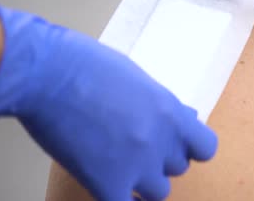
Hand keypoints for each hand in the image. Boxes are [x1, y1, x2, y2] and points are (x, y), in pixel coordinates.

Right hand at [0, 2, 217, 200]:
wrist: (47, 74)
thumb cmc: (88, 66)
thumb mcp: (139, 78)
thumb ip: (165, 105)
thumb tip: (187, 117)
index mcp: (171, 113)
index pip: (206, 147)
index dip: (191, 148)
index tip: (175, 145)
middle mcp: (161, 142)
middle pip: (177, 167)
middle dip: (160, 159)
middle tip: (135, 146)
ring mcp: (136, 165)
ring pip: (158, 192)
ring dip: (142, 181)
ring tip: (120, 165)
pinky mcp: (106, 183)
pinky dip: (120, 199)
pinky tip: (109, 187)